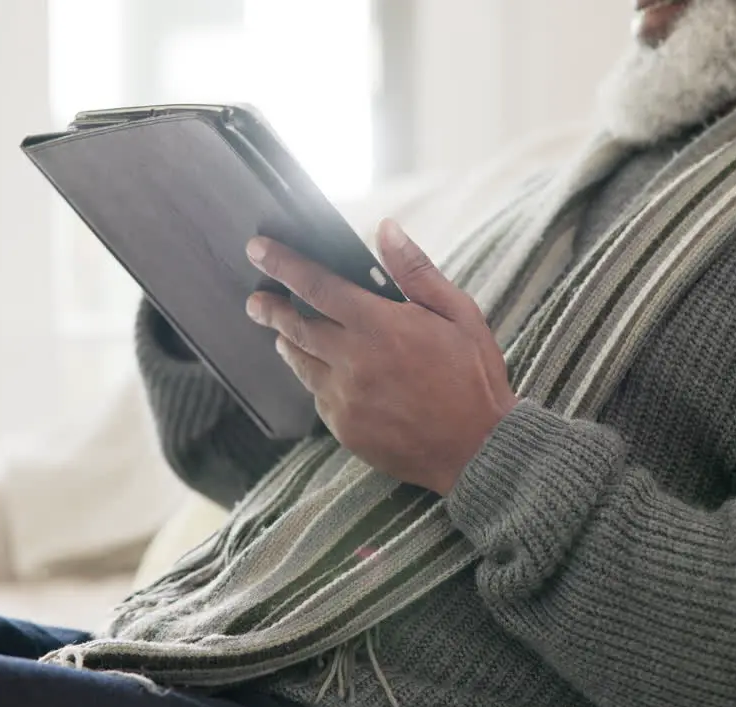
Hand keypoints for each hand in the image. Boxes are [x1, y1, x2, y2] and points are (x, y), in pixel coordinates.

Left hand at [245, 219, 517, 494]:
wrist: (479, 450)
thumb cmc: (473, 377)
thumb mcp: (458, 313)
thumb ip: (416, 270)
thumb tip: (386, 228)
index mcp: (379, 325)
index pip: (316, 285)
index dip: (282, 264)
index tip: (256, 249)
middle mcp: (353, 361)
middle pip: (295, 326)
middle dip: (270, 309)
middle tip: (256, 301)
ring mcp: (345, 398)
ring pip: (300, 363)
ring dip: (288, 344)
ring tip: (283, 335)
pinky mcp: (344, 428)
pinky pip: (318, 397)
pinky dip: (317, 380)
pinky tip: (329, 375)